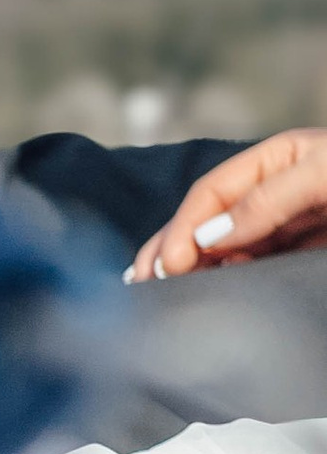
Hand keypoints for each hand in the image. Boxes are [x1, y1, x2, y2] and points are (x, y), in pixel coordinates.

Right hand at [126, 129, 326, 279]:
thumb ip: (268, 199)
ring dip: (192, 269)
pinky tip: (206, 291)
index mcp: (275, 161)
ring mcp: (284, 228)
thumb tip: (212, 234)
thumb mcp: (321, 174)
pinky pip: (251, 271)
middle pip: (206, 221)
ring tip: (165, 291)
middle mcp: (272, 194)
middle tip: (144, 282)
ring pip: (222, 249)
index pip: (210, 192)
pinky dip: (223, 282)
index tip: (170, 262)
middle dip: (171, 249)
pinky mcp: (297, 259)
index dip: (184, 226)